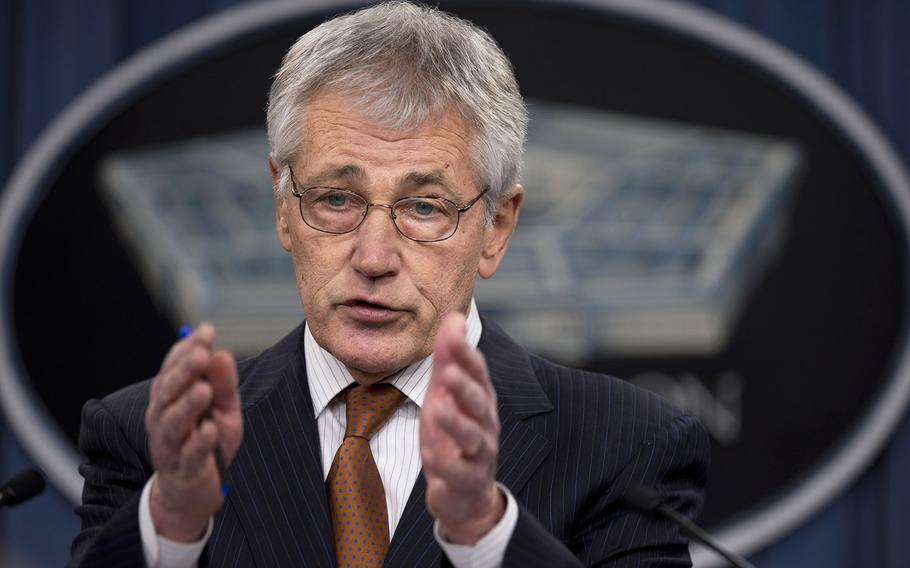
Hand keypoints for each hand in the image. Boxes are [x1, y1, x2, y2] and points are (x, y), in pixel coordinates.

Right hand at [144, 323, 242, 541]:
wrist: (193, 489)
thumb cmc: (206, 441)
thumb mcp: (222, 408)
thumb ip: (223, 383)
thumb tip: (222, 352)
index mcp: (170, 397)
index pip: (174, 368)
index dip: (188, 349)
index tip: (206, 331)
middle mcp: (162, 417)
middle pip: (168, 391)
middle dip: (184, 371)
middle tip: (202, 354)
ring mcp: (169, 444)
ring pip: (173, 422)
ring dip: (188, 405)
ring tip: (204, 390)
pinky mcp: (183, 469)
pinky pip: (189, 454)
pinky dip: (199, 442)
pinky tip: (210, 429)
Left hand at [420, 314, 504, 544]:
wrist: (464, 491)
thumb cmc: (454, 432)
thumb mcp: (447, 392)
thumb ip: (449, 357)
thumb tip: (454, 316)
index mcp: (480, 397)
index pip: (476, 371)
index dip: (465, 352)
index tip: (453, 331)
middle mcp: (485, 422)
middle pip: (478, 401)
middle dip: (464, 386)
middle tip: (447, 372)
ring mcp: (479, 452)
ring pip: (472, 436)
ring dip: (456, 422)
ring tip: (438, 409)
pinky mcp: (467, 478)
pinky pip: (459, 471)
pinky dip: (445, 463)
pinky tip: (430, 454)